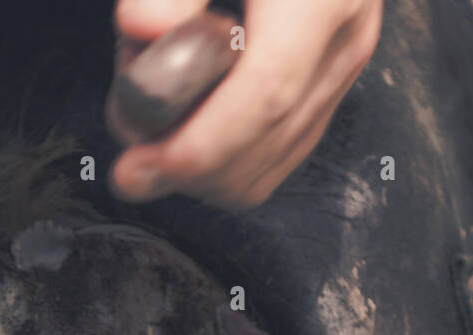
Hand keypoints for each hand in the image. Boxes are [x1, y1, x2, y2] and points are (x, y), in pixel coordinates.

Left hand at [110, 0, 382, 207]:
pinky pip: (280, 155)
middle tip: (128, 157)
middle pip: (265, 139)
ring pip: (272, 163)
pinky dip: (227, 166)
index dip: (201, 143)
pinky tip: (186, 138)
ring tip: (154, 128)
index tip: (143, 164)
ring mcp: (342, 68)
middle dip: (187, 168)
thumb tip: (142, 25)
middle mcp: (343, 38)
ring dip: (202, 171)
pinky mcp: (331, 86)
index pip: (264, 92)